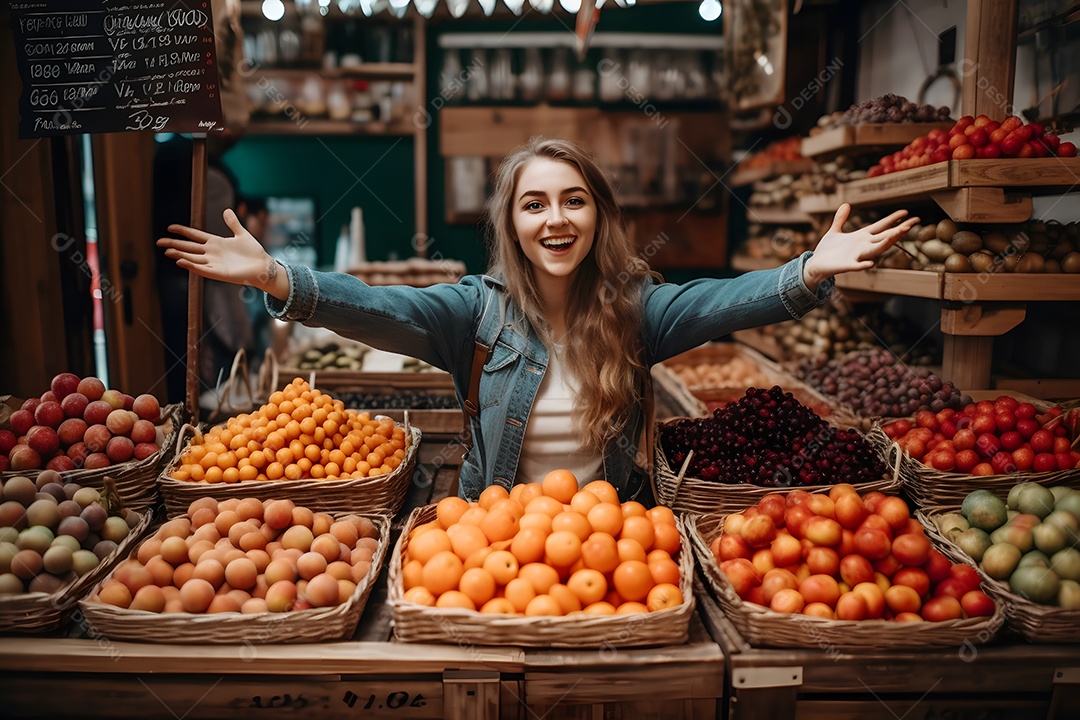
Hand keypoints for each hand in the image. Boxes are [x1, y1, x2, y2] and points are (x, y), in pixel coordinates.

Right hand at [157, 209, 284, 296]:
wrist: (263, 266)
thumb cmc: (254, 252)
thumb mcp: (242, 234)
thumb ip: (233, 224)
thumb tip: (227, 210)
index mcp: (216, 242)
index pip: (195, 235)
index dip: (182, 231)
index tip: (170, 227)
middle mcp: (212, 253)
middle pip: (189, 247)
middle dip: (174, 244)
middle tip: (158, 242)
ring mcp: (214, 263)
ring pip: (192, 258)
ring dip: (180, 255)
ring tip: (167, 252)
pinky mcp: (218, 273)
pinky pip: (202, 269)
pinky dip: (191, 266)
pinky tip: (181, 262)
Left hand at [802, 204, 918, 290]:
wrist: (815, 265)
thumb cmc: (827, 250)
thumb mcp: (834, 231)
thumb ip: (840, 219)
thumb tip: (846, 204)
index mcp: (860, 237)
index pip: (881, 226)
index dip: (892, 219)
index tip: (906, 212)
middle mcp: (862, 246)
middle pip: (885, 236)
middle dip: (899, 230)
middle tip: (914, 222)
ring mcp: (856, 256)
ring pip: (876, 249)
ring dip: (888, 242)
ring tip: (899, 233)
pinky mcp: (846, 265)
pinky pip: (857, 266)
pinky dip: (863, 264)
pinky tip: (870, 263)